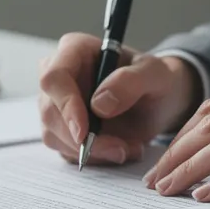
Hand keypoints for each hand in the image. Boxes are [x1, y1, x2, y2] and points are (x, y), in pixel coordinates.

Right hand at [38, 33, 200, 164]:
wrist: (158, 103)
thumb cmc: (156, 80)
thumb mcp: (156, 75)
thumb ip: (131, 81)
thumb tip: (99, 104)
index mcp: (75, 50)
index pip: (54, 77)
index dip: (65, 106)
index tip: (85, 132)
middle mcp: (59, 76)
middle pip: (51, 112)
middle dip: (84, 139)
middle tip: (120, 149)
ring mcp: (57, 104)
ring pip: (55, 135)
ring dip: (92, 151)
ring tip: (128, 147)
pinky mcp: (61, 129)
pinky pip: (65, 151)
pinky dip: (93, 157)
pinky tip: (119, 149)